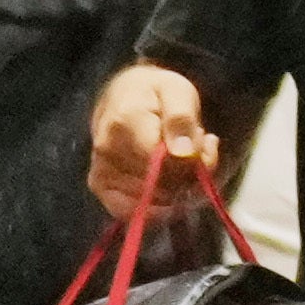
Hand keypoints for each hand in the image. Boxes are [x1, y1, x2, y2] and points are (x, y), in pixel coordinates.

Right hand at [84, 60, 221, 220]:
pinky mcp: (99, 186)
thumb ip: (181, 119)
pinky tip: (170, 184)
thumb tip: (183, 155)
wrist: (124, 95)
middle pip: (161, 185)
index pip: (165, 164)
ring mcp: (100, 171)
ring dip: (178, 190)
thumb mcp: (177, 91)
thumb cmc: (155, 93)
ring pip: (151, 202)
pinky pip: (129, 213)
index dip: (192, 162)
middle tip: (200, 148)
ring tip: (182, 160)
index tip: (205, 142)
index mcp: (126, 123)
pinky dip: (158, 206)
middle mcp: (107, 151)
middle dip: (190, 174)